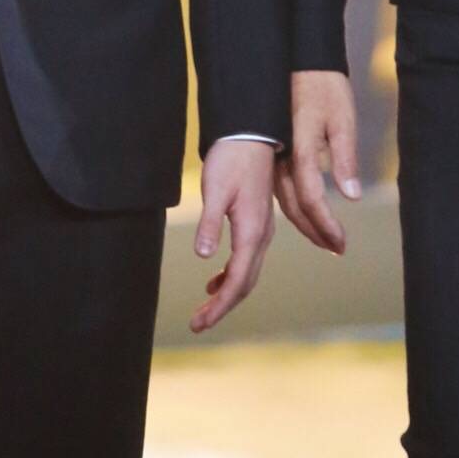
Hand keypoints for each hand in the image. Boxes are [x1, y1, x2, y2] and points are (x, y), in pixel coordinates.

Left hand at [191, 138, 275, 333]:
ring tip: (203, 310)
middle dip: (221, 307)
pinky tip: (213, 281)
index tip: (198, 323)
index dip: (219, 306)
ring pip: (247, 273)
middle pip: (245, 284)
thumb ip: (210, 223)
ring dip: (226, 294)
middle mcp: (261, 236)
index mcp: (252, 232)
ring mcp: (261, 230)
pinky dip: (230, 275)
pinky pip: (246, 259)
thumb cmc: (231, 159)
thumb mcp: (215, 190)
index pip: (237, 281)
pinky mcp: (255, 223)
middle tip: (197, 324)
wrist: (251, 133)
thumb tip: (204, 256)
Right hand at [275, 69, 360, 254]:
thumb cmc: (324, 88)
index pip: (311, 198)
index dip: (326, 224)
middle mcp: (280, 156)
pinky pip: (279, 187)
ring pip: (284, 199)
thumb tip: (351, 195)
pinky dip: (294, 206)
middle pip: (294, 205)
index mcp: (300, 147)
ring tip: (325, 239)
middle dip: (315, 231)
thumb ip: (345, 158)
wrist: (296, 61)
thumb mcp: (342, 119)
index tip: (342, 243)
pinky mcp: (272, 151)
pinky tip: (306, 214)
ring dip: (305, 223)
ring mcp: (273, 154)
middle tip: (336, 248)